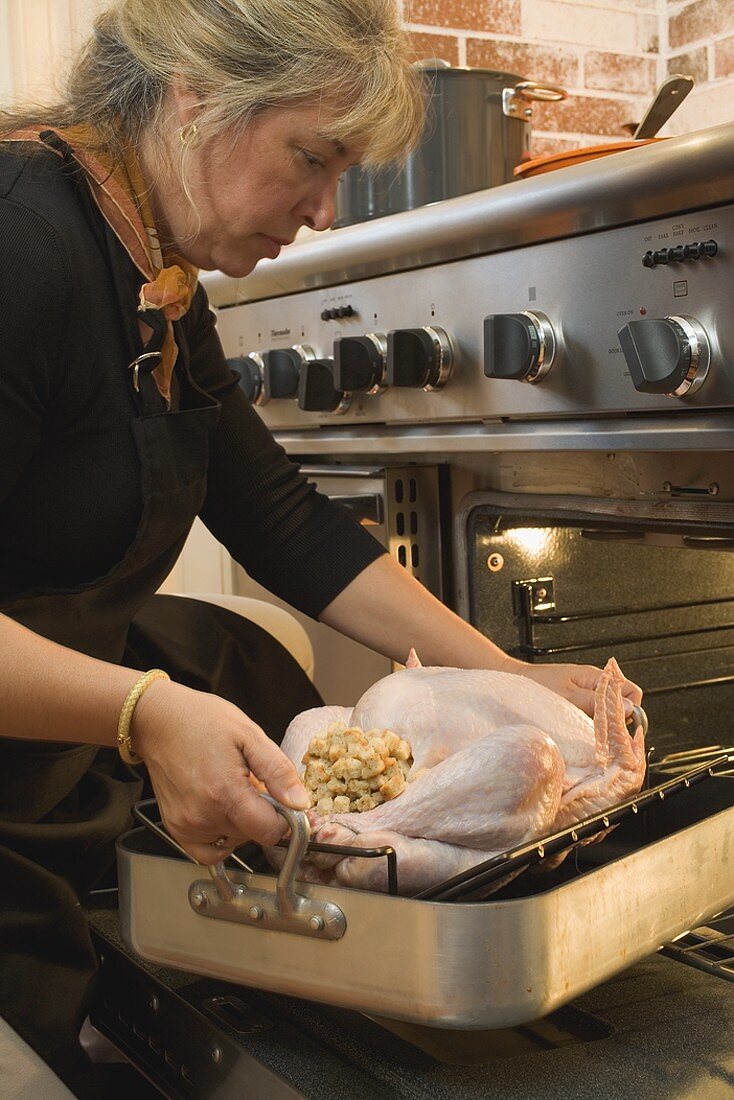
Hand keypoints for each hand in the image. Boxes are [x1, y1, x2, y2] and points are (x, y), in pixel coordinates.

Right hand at [132, 679, 309, 863]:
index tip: (280, 800)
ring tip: (231, 790)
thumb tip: (300, 803)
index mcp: (226, 792)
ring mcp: (187, 825)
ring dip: (241, 823)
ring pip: (233, 841)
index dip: (283, 818)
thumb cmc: (202, 721)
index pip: (269, 831)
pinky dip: (221, 839)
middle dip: (261, 814)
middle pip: (252, 836)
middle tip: (250, 784)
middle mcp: (203, 815)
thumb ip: (278, 772)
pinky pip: (208, 852)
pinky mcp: (175, 829)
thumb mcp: (249, 735)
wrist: (159, 720)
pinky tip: (220, 812)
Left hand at [506, 659, 642, 719]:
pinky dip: (588, 724)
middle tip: (599, 730)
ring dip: (600, 724)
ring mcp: (585, 696)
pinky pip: (591, 716)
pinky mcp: (576, 705)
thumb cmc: (536, 685)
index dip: (630, 709)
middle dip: (615, 719)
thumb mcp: (568, 696)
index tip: (619, 724)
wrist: (513, 684)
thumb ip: (597, 702)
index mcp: (596, 678)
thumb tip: (627, 708)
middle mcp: (594, 686)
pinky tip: (576, 728)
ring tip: (584, 728)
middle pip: (621, 705)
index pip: (631, 692)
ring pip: (607, 713)